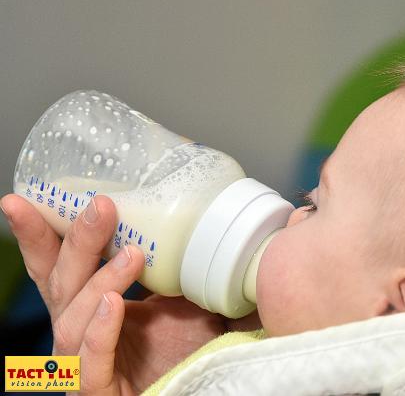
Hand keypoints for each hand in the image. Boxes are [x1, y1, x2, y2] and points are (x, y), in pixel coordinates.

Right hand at [0, 194, 232, 394]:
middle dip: (77, 241)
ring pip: (72, 318)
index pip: (58, 264)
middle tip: (102, 205)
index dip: (39, 233)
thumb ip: (186, 263)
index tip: (22, 198)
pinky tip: (114, 305)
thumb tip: (213, 216)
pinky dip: (100, 332)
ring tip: (132, 254)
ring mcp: (84, 363)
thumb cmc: (183, 350)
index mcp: (89, 304)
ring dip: (100, 281)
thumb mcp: (184, 297)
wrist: (196, 393)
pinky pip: (90, 362)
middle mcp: (79, 330)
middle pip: (61, 283)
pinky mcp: (98, 391)